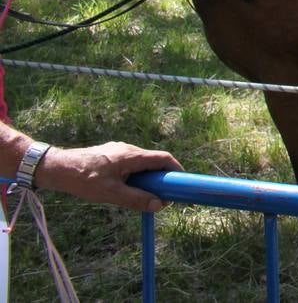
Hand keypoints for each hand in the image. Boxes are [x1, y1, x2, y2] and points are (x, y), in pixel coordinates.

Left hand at [37, 142, 181, 211]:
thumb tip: (159, 205)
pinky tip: (124, 188)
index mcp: (132, 156)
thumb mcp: (111, 193)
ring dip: (146, 179)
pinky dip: (135, 176)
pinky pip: (130, 164)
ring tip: (140, 195)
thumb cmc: (83, 179)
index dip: (176, 170)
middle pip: (154, 162)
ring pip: (141, 164)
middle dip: (161, 179)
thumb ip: (136, 199)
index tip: (182, 185)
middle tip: (161, 196)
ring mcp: (119, 150)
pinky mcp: (110, 154)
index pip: (164, 159)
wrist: (57, 167)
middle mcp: (129, 149)